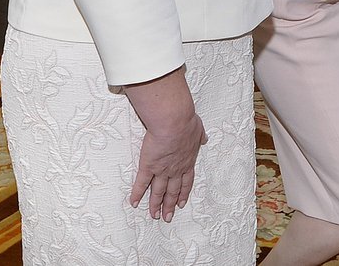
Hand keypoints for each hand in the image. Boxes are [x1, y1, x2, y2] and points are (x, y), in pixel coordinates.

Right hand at [123, 67, 206, 221]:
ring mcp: (162, 169)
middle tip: (167, 217)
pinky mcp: (148, 166)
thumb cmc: (187, 123)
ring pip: (158, 191)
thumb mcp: (199, 130)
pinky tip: (133, 203)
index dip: (184, 193)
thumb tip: (204, 139)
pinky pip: (141, 183)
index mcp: (187, 161)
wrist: (174, 122)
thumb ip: (201, 137)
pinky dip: (137, 194)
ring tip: (154, 216)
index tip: (181, 203)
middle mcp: (176, 169)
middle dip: (170, 205)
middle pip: (173, 191)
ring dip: (156, 205)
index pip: (187, 181)